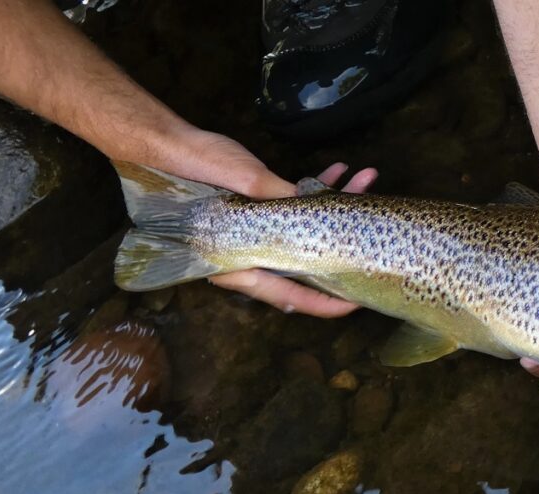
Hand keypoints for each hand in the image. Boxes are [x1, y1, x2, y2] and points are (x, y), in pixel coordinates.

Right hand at [149, 128, 377, 317]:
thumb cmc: (194, 169)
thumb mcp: (241, 183)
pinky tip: (338, 170)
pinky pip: (295, 208)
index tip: (355, 304)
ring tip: (366, 180)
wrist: (163, 145)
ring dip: (337, 206)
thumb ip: (277, 200)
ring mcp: (257, 233)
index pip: (288, 296)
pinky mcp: (260, 209)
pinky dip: (316, 191)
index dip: (324, 303)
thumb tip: (316, 207)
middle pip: (305, 265)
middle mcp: (250, 255)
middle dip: (343, 247)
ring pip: (306, 232)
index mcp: (238, 264)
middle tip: (376, 239)